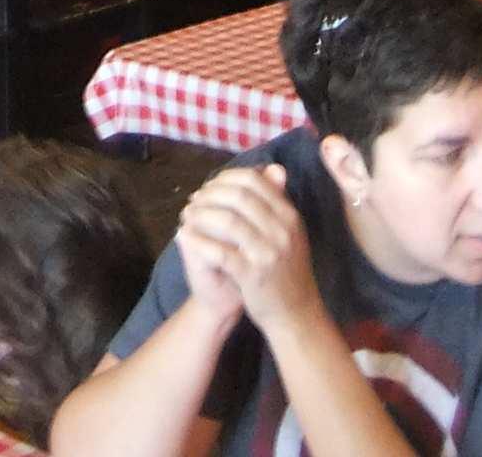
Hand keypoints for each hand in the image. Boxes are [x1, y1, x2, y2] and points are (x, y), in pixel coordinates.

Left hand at [181, 165, 317, 334]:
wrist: (296, 313)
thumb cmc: (287, 270)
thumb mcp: (290, 232)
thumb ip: (278, 201)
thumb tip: (273, 167)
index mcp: (290, 216)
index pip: (254, 181)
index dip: (224, 179)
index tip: (208, 187)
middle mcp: (282, 231)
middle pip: (238, 196)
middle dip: (209, 194)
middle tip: (193, 200)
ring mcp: (268, 253)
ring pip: (227, 220)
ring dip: (201, 215)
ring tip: (187, 216)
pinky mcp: (253, 275)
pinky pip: (220, 252)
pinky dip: (199, 241)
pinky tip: (185, 236)